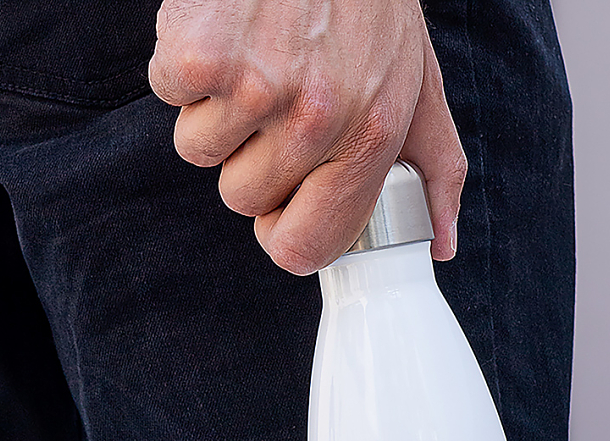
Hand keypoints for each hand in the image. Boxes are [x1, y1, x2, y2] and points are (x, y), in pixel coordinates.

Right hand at [148, 0, 466, 273]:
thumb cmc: (369, 1)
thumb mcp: (421, 81)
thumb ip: (436, 167)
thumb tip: (441, 244)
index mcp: (372, 137)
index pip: (305, 247)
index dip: (283, 233)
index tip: (280, 208)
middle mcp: (317, 121)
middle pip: (242, 198)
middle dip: (248, 155)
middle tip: (274, 95)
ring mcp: (255, 89)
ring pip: (200, 150)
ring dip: (214, 109)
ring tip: (253, 55)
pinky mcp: (200, 56)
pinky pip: (168, 96)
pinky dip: (183, 65)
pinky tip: (224, 29)